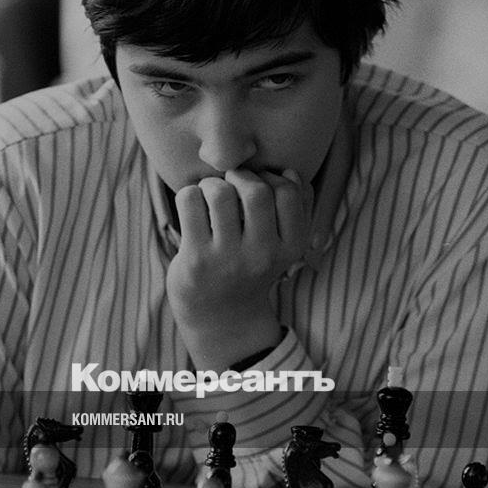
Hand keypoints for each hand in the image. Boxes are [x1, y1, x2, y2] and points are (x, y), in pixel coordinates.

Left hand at [166, 168, 312, 369]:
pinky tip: (193, 207)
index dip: (270, 177)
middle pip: (256, 191)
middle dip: (239, 176)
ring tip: (209, 195)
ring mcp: (227, 259)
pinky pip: (190, 202)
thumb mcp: (282, 244)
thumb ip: (297, 207)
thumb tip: (289, 172)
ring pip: (220, 194)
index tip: (257, 185)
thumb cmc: (250, 265)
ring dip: (211, 184)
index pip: (288, 192)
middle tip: (229, 184)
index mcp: (290, 248)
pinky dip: (190, 194)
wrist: (219, 315)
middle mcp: (262, 256)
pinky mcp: (195, 260)